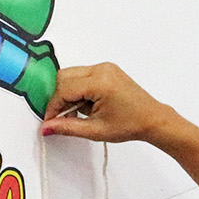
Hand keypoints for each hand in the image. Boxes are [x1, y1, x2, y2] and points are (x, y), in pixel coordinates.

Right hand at [40, 63, 175, 144]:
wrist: (151, 119)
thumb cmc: (130, 125)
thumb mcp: (95, 130)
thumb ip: (68, 127)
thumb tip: (47, 127)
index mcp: (100, 82)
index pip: (64, 89)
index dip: (53, 106)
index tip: (50, 121)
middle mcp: (101, 69)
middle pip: (64, 77)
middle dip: (59, 98)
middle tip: (64, 118)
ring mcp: (104, 67)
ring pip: (72, 75)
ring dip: (68, 93)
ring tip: (80, 113)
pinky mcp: (106, 69)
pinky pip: (82, 75)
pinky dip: (78, 89)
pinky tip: (87, 105)